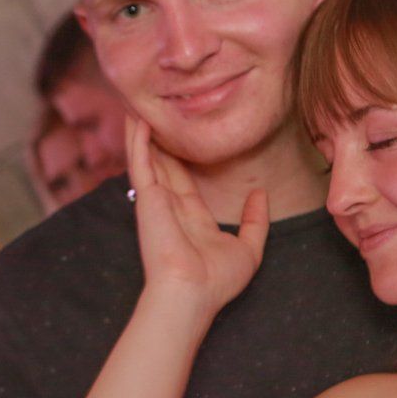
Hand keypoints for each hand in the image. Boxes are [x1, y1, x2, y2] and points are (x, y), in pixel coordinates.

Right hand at [127, 116, 268, 316]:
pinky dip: (136, 138)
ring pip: (146, 157)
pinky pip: (140, 160)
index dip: (180, 157)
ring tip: (139, 104)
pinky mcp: (146, 196)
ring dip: (142, 131)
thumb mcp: (248, 249)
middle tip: (156, 111)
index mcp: (190, 217)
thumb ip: (255, 221)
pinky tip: (137, 117)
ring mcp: (155, 200)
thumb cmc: (216, 281)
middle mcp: (169, 205)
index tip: (182, 137)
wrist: (192, 293)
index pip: (184, 179)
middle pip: (163, 162)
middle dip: (158, 139)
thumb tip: (260, 194)